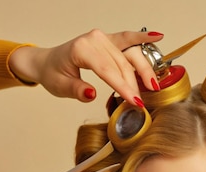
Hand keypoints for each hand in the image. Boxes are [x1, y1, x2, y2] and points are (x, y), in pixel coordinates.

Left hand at [9, 29, 163, 106]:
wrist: (48, 62)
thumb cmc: (53, 73)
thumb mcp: (60, 86)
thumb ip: (76, 90)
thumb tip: (92, 94)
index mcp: (81, 49)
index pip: (108, 71)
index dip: (123, 87)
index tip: (135, 102)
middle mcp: (94, 39)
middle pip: (122, 63)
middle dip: (134, 84)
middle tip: (142, 103)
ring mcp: (103, 37)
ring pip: (130, 53)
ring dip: (143, 69)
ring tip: (153, 85)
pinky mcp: (109, 39)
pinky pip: (128, 38)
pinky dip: (142, 37)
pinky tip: (157, 36)